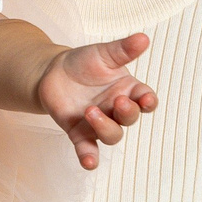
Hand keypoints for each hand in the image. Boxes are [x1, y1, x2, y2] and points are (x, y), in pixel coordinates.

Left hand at [34, 32, 158, 168]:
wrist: (52, 72)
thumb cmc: (84, 62)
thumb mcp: (103, 53)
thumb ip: (123, 49)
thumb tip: (144, 38)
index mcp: (127, 90)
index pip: (145, 100)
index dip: (149, 102)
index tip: (147, 99)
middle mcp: (116, 109)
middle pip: (130, 119)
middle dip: (127, 113)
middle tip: (117, 102)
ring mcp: (99, 123)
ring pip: (112, 135)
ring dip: (105, 127)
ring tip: (90, 112)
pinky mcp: (79, 132)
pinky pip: (88, 149)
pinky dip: (90, 157)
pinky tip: (89, 163)